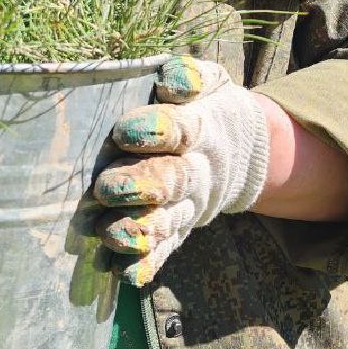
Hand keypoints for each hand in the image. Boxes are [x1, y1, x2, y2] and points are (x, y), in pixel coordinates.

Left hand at [94, 56, 269, 286]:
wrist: (242, 151)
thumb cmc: (207, 107)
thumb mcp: (208, 83)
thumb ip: (190, 77)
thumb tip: (171, 81)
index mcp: (202, 128)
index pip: (182, 128)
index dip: (156, 130)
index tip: (125, 132)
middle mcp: (198, 171)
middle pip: (172, 181)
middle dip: (140, 186)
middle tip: (106, 188)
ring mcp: (190, 205)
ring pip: (167, 221)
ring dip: (139, 230)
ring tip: (109, 234)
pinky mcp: (181, 229)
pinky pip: (166, 250)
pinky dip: (147, 263)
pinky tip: (124, 271)